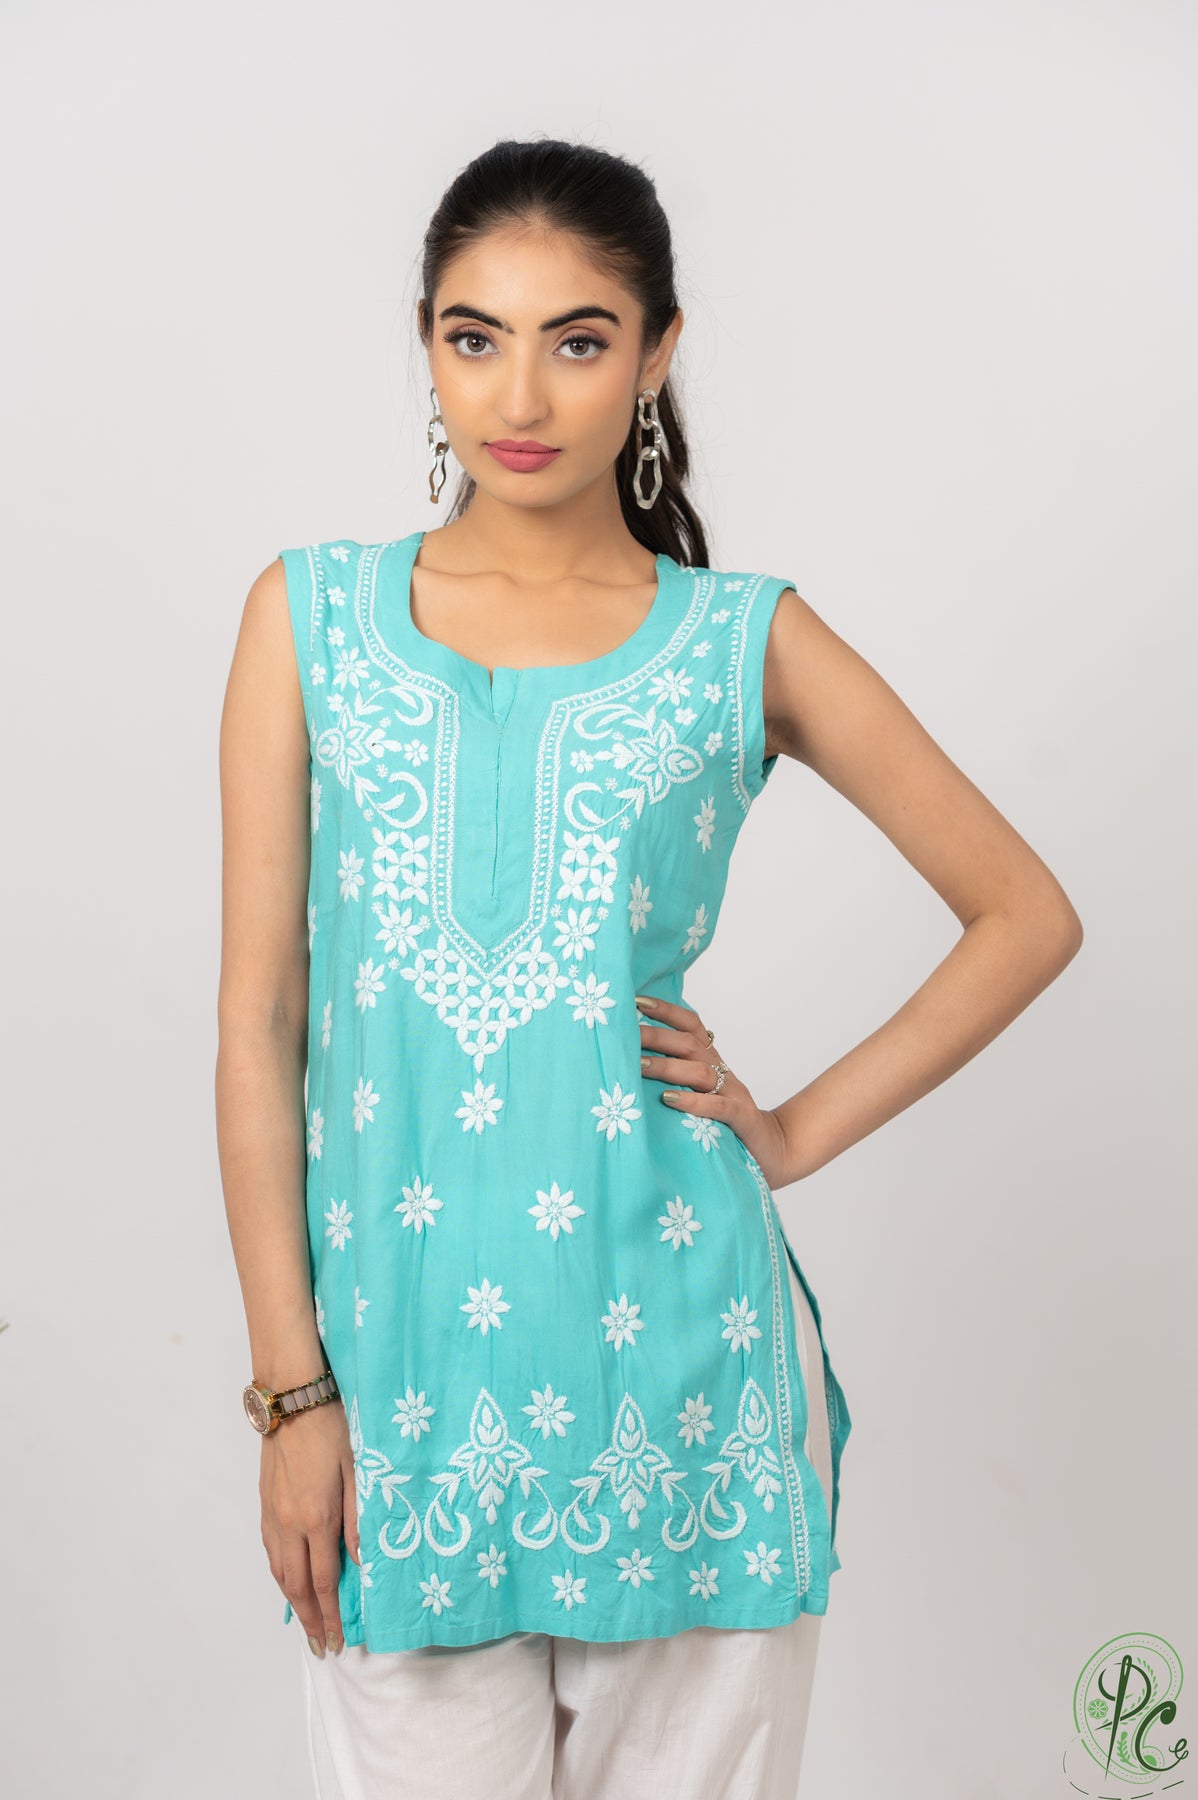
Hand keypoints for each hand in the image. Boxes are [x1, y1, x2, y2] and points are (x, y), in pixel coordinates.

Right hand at [259, 1397, 359, 1656]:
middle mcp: (290, 1524)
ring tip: (306, 1624)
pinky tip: (288, 1581)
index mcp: (318, 1518)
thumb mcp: (359, 1470)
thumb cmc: (333, 1429)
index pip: (325, 1582)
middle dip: (310, 1620)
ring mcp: (273, 1515)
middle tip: (320, 1647)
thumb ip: (360, 1518)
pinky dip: (280, 1576)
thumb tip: (364, 1562)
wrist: (293, 1400)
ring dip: (292, 1603)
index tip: (337, 1641)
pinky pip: (271, 1552)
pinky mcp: (265, 1504)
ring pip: (279, 1572)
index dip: (331, 1615)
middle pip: (297, 1587)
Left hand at [637, 993, 791, 1188]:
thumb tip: (632, 1062)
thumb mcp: (701, 1093)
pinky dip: (694, 1102)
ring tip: (639, 1067)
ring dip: (667, 1067)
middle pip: (689, 1045)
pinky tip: (670, 1100)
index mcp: (712, 1062)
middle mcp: (722, 1072)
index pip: (692, 1026)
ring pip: (700, 1073)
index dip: (666, 1011)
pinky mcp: (742, 1119)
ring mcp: (734, 1094)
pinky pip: (719, 1107)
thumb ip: (677, 1077)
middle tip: (624, 1037)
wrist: (773, 1150)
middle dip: (656, 1037)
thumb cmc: (726, 1123)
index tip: (636, 1001)